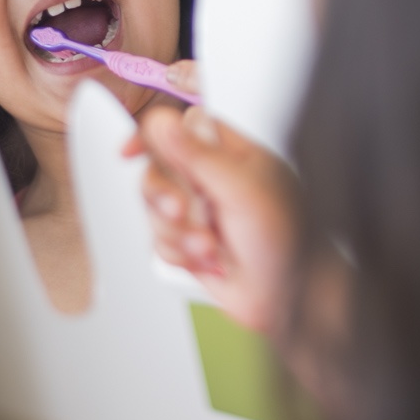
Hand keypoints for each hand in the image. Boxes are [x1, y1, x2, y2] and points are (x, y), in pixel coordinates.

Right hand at [125, 100, 298, 335]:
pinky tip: (209, 261)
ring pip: (153, 210)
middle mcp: (211, 179)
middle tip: (181, 212)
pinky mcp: (188, 243)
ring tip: (211, 247)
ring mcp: (198, 212)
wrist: (288, 298)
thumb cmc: (286, 240)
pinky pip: (159, 242)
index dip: (152, 136)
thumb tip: (163, 121)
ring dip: (178, 233)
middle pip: (157, 169)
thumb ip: (197, 155)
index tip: (130, 152)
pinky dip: (180, 254)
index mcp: (229, 153)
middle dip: (164, 196)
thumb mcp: (241, 189)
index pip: (181, 127)